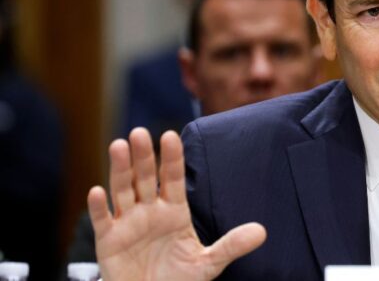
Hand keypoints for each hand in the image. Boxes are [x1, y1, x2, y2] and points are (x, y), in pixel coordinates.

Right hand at [87, 128, 266, 280]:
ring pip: (122, 191)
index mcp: (173, 210)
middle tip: (141, 132)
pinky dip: (97, 208)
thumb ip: (231, 246)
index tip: (170, 135)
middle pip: (145, 178)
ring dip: (120, 169)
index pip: (173, 178)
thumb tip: (262, 232)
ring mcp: (127, 223)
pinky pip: (102, 221)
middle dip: (143, 156)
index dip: (171, 158)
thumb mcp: (208, 263)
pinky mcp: (108, 241)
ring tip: (119, 146)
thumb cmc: (178, 279)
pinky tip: (96, 192)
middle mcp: (149, 210)